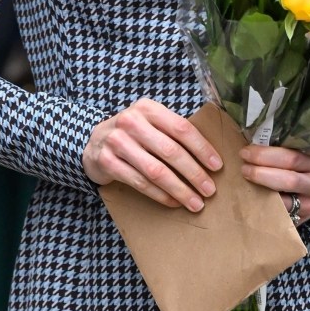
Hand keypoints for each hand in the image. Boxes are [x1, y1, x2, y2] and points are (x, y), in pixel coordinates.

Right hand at [83, 98, 222, 211]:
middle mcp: (131, 122)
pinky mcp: (107, 162)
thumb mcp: (149, 122)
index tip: (217, 166)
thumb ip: (171, 131)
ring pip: (156, 171)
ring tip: (195, 202)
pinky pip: (140, 183)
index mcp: (148, 109)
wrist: (92, 142)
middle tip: (209, 190)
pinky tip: (174, 202)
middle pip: (171, 151)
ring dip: (180, 189)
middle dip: (194, 173)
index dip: (201, 148)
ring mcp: (117, 142)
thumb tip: (208, 156)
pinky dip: (160, 195)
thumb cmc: (132, 134)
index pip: (181, 128)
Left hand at [239, 144, 309, 225]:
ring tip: (246, 181)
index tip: (246, 151)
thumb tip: (252, 142)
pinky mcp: (303, 218)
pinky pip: (282, 215)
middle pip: (288, 180)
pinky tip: (252, 198)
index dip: (266, 155)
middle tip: (243, 168)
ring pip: (285, 201)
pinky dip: (265, 206)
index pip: (292, 157)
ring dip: (261, 191)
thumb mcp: (304, 153)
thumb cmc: (307, 166)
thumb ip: (285, 149)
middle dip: (261, 173)